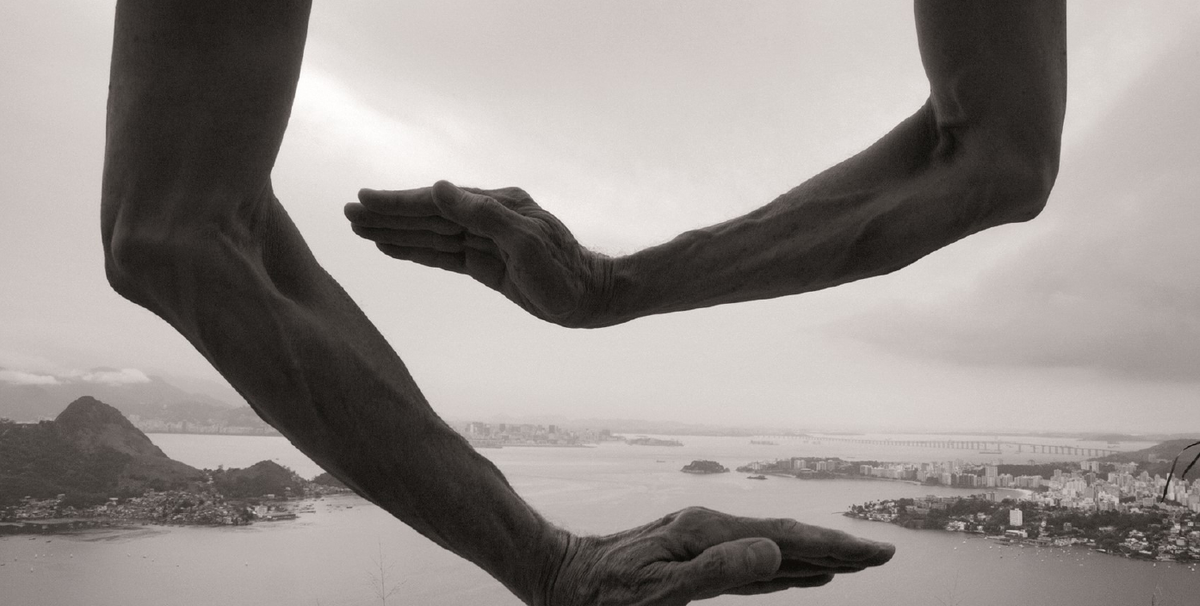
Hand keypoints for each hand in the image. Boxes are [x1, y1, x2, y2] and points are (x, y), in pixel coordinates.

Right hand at [345, 180, 612, 327]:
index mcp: (496, 206)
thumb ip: (482, 214)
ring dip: (395, 231)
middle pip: (427, 215)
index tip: (364, 199)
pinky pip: (442, 254)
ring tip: (360, 228)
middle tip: (348, 212)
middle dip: (388, 214)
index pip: (437, 202)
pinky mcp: (484, 264)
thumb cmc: (564, 271)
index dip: (399, 202)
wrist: (589, 298)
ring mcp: (484, 241)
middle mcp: (487, 218)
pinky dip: (415, 250)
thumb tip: (439, 187)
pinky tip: (392, 247)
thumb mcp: (525, 242)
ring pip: (430, 234)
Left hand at [544, 506, 894, 605]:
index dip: (834, 548)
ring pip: (770, 548)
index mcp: (707, 533)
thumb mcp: (658, 590)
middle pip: (785, 537)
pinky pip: (749, 562)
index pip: (785, 539)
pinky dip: (781, 567)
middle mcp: (709, 529)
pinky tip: (795, 571)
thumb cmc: (602, 594)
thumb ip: (717, 572)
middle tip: (882, 556)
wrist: (558, 574)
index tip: (876, 554)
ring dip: (813, 556)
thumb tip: (776, 551)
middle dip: (834, 548)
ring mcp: (701, 539)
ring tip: (850, 563)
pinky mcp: (692, 553)